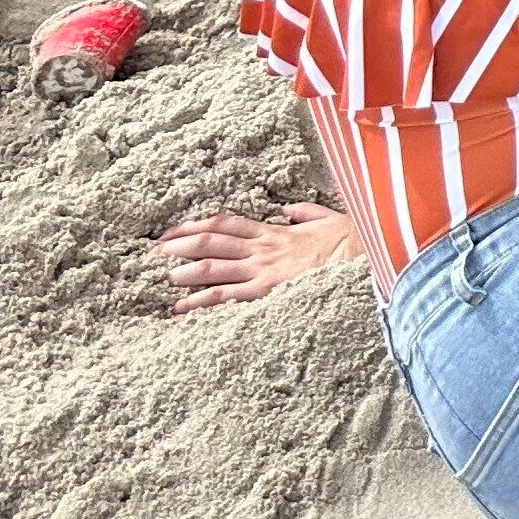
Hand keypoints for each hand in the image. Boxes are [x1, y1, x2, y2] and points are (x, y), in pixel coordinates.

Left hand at [155, 203, 354, 312]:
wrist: (363, 258)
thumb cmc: (351, 240)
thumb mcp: (328, 218)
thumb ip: (305, 213)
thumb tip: (289, 209)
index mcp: (274, 232)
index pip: (226, 224)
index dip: (195, 226)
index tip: (173, 232)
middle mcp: (261, 249)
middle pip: (210, 243)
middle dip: (179, 247)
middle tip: (154, 253)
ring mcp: (261, 270)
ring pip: (211, 268)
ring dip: (183, 273)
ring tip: (162, 278)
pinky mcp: (266, 290)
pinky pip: (225, 296)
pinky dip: (199, 302)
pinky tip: (180, 309)